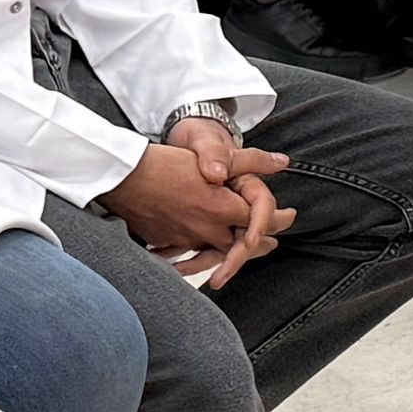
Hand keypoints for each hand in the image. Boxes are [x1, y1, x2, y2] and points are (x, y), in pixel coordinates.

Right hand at [108, 121, 290, 288]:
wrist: (123, 177)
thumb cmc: (166, 163)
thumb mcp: (211, 156)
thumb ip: (249, 161)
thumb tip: (282, 162)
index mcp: (221, 208)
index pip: (260, 220)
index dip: (278, 220)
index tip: (289, 217)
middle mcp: (206, 229)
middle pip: (241, 244)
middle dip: (259, 244)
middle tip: (272, 244)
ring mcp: (185, 239)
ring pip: (215, 252)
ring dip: (231, 252)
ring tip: (240, 251)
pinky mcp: (165, 242)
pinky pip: (187, 254)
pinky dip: (198, 254)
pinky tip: (199, 255)